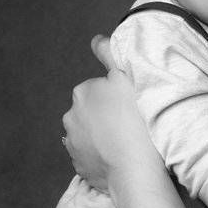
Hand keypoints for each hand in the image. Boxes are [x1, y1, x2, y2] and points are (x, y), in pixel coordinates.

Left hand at [62, 36, 157, 190]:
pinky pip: (90, 157)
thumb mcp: (126, 78)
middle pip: (92, 112)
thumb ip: (108, 54)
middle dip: (106, 116)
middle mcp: (71, 116)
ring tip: (124, 144)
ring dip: (102, 136)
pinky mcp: (79, 166)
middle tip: (130, 124)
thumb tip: (96, 39)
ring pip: (90, 135)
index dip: (117, 97)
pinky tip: (117, 158)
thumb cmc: (136, 121)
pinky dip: (101, 157)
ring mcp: (73, 143)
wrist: (135, 168)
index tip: (131, 106)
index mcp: (83, 92)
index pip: (100, 90)